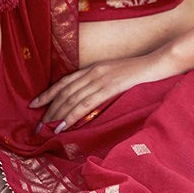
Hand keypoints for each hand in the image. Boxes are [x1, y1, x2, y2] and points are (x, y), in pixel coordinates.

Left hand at [30, 51, 174, 129]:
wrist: (159, 63)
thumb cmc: (142, 72)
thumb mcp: (117, 75)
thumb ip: (103, 84)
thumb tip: (91, 99)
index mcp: (94, 68)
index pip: (64, 81)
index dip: (48, 93)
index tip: (34, 104)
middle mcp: (93, 72)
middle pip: (64, 92)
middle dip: (48, 109)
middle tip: (36, 126)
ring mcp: (101, 79)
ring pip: (71, 99)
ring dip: (56, 115)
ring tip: (44, 129)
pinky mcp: (110, 87)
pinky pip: (85, 103)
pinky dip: (71, 115)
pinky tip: (62, 126)